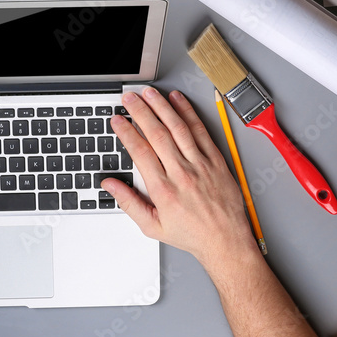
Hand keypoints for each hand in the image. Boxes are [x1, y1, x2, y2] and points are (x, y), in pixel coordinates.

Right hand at [103, 88, 254, 268]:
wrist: (226, 242)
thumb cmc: (191, 235)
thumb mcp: (152, 226)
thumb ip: (128, 202)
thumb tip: (109, 185)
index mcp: (163, 190)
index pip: (140, 151)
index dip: (126, 132)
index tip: (117, 120)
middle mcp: (182, 173)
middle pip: (157, 134)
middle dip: (140, 112)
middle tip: (129, 98)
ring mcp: (200, 165)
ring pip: (178, 128)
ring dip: (162, 107)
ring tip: (149, 94)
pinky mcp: (216, 160)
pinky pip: (200, 131)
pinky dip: (188, 113)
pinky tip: (178, 101)